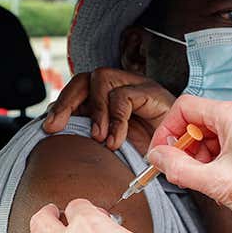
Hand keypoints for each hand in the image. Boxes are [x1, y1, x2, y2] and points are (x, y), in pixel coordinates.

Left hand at [43, 68, 175, 152]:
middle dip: (66, 102)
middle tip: (55, 127)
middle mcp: (119, 86)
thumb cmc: (149, 150)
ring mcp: (136, 85)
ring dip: (95, 111)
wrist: (183, 153)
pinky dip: (115, 120)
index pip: (77, 90)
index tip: (48, 128)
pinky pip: (123, 95)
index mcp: (107, 98)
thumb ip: (91, 135)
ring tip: (98, 138)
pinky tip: (116, 141)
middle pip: (84, 79)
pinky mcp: (150, 90)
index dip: (60, 105)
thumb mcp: (112, 144)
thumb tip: (57, 131)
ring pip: (101, 79)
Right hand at [145, 96, 231, 225]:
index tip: (162, 154)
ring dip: (202, 156)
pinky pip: (228, 141)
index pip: (184, 108)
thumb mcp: (215, 182)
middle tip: (185, 173)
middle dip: (187, 148)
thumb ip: (178, 168)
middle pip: (198, 121)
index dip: (167, 131)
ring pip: (213, 133)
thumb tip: (158, 157)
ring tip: (210, 180)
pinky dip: (218, 158)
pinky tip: (224, 179)